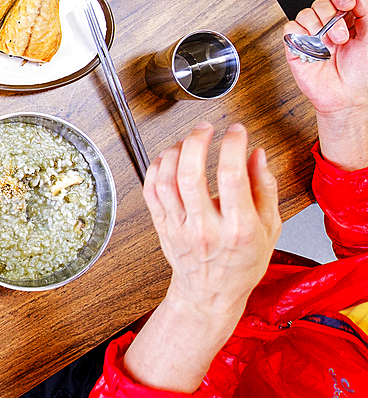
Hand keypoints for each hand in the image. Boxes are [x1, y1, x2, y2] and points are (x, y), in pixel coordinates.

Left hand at [121, 122, 280, 392]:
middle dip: (196, 142)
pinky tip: (167, 158)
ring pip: (166, 181)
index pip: (231, 177)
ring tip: (186, 141)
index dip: (233, 146)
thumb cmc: (242, 263)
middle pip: (190, 175)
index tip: (237, 131)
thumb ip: (265, 188)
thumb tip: (257, 154)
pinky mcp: (162, 226)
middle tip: (204, 128)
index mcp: (238, 228)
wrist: (210, 294)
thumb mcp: (270, 229)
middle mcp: (205, 227)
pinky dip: (155, 168)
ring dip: (174, 152)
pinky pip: (151, 191)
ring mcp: (179, 227)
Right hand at [285, 0, 367, 169]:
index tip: (348, 4)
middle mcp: (326, 26)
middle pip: (320, 2)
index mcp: (345, 20)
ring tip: (330, 46)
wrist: (346, 96)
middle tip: (341, 35)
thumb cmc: (360, 72)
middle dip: (332, 16)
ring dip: (319, 28)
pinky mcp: (294, 46)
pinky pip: (290, 28)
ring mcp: (310, 35)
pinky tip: (313, 47)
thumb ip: (365, 13)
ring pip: (305, 13)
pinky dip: (301, 35)